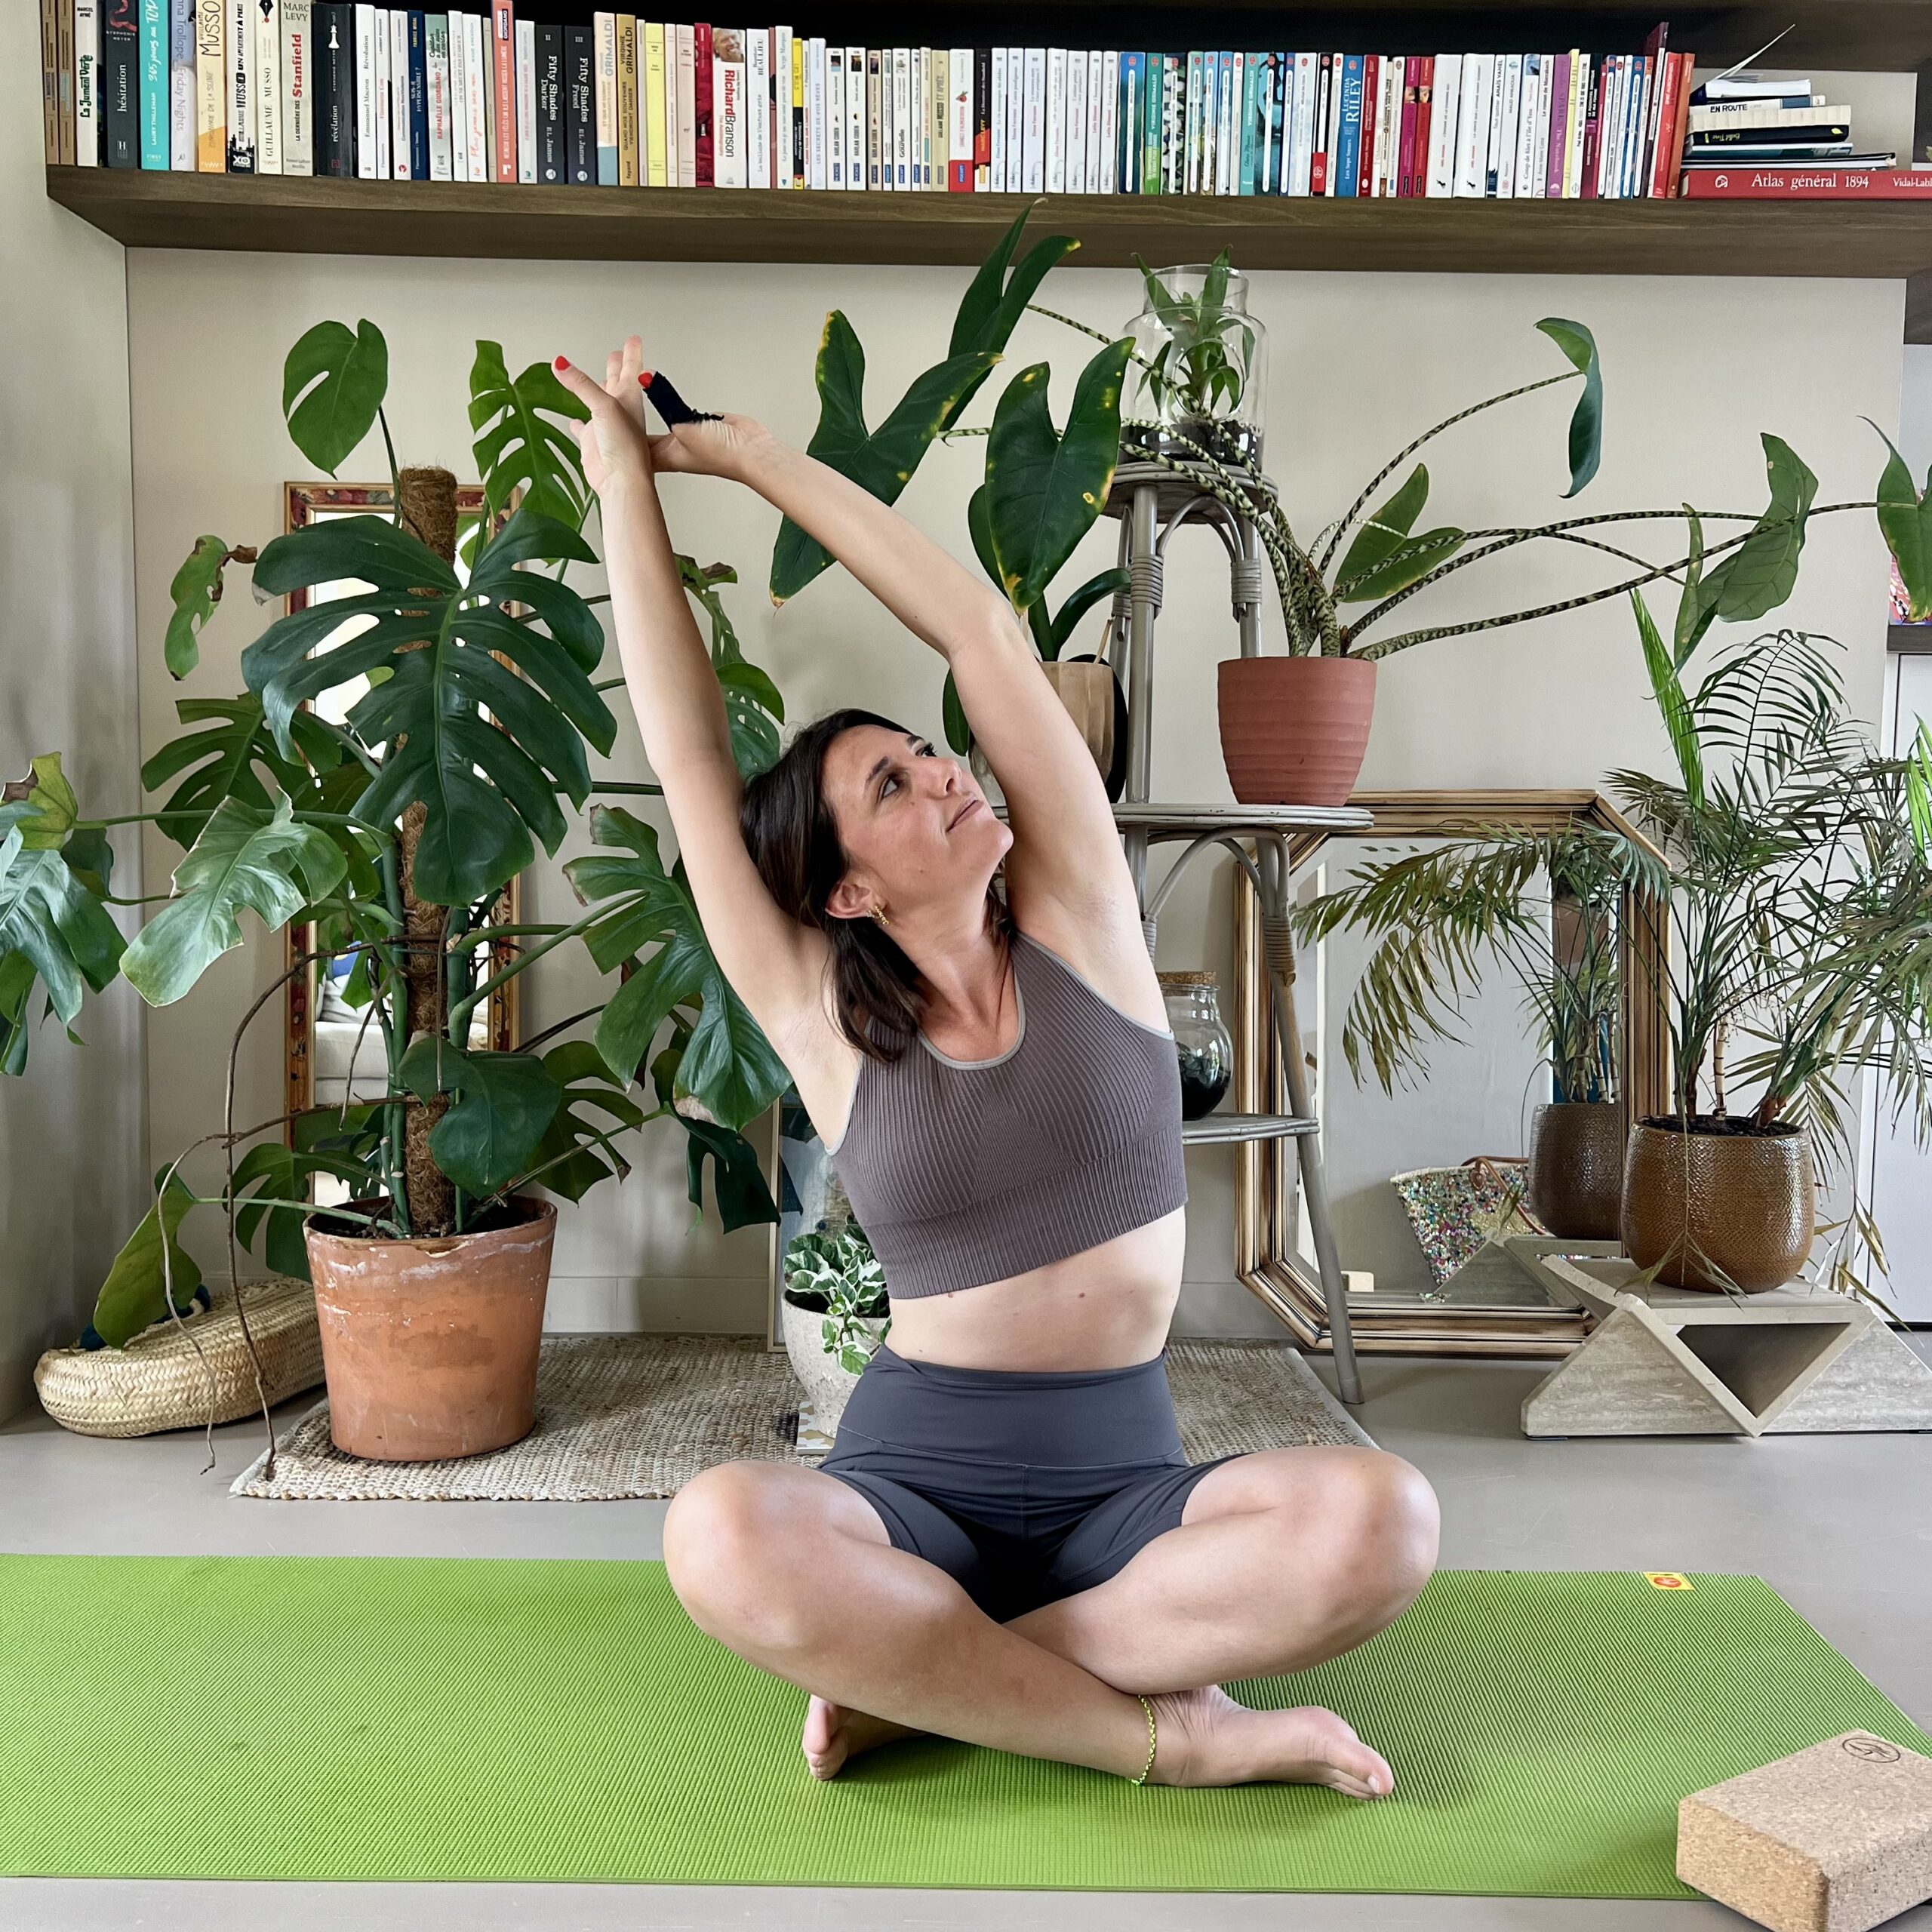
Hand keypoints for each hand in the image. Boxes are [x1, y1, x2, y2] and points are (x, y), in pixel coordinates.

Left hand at [552, 336, 772, 494]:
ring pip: (653, 420)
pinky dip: (663, 401)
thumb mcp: (684, 424)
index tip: (589, 419)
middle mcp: (667, 448)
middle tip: (605, 395)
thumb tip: (642, 376)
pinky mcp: (698, 428)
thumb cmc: (720, 452)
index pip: (624, 439)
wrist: (752, 454)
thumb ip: (664, 399)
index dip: (607, 426)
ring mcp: (683, 439)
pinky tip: (662, 394)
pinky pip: (673, 412)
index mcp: (658, 453)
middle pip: (634, 427)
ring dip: (640, 405)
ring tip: (627, 387)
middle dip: (619, 410)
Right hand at [552, 341, 653, 499]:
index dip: (632, 353)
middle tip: (617, 353)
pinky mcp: (593, 442)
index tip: (633, 339)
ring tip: (596, 380)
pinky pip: (585, 429)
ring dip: (596, 392)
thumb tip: (560, 363)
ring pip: (600, 403)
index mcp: (629, 398)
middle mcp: (619, 410)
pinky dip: (579, 423)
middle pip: (618, 381)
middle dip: (617, 366)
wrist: (619, 480)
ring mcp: (606, 426)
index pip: (631, 368)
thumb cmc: (625, 447)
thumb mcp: (603, 406)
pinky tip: (575, 420)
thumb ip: (581, 384)